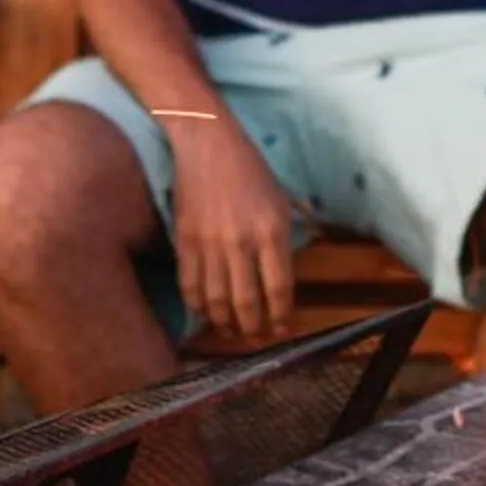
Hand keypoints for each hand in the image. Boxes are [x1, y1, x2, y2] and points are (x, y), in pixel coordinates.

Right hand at [166, 119, 295, 340]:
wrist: (207, 145)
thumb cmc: (250, 170)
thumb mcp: (282, 198)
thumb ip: (293, 231)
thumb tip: (301, 256)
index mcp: (272, 231)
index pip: (278, 288)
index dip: (281, 316)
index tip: (283, 330)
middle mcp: (241, 243)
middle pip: (247, 302)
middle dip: (253, 328)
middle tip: (257, 339)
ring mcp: (210, 245)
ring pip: (216, 300)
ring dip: (225, 323)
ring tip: (231, 332)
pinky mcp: (185, 242)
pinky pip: (190, 285)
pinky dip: (197, 306)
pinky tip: (204, 313)